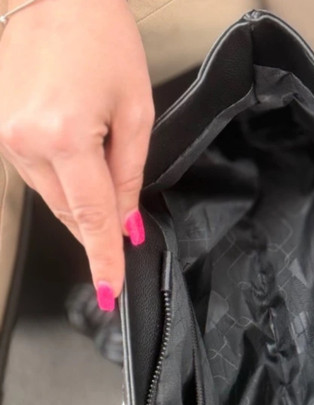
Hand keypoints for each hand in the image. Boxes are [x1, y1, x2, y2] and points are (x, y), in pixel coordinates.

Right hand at [0, 0, 154, 310]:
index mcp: (64, 139)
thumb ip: (130, 175)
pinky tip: (77, 154)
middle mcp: (26, 144)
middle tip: (122, 220)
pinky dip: (63, 178)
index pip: (90, 218)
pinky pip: (38, 175)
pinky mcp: (1, 130)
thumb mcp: (135, 111)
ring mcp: (7, 137)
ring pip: (53, 197)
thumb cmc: (102, 39)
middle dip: (99, 225)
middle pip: (70, 212)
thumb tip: (127, 223)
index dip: (104, 258)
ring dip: (81, 198)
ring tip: (99, 156)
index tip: (111, 291)